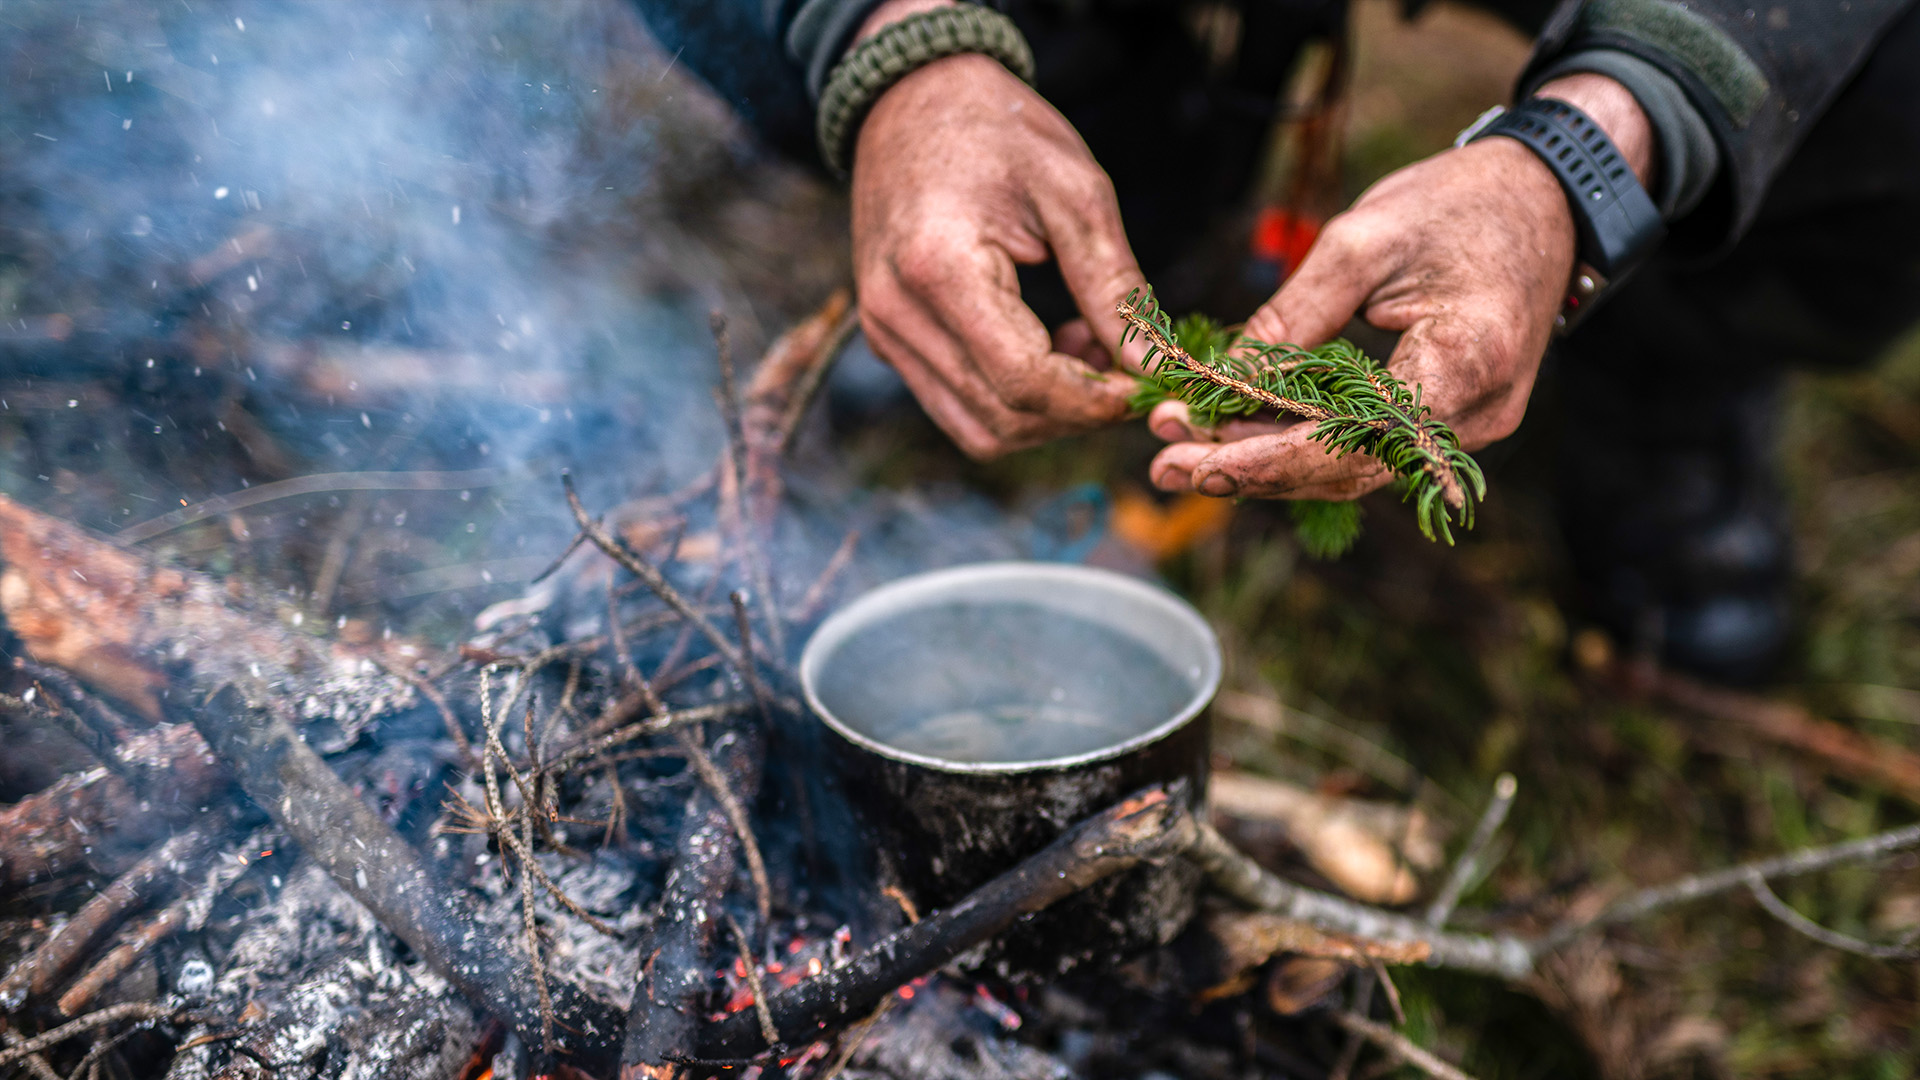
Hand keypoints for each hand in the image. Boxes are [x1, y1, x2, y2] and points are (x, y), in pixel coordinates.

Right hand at [850, 2, 1145, 458]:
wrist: (913, 100)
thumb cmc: (998, 130)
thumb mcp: (1075, 192)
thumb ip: (1115, 288)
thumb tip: (1156, 369)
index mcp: (940, 269)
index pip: (1022, 382)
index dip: (1092, 402)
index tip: (1143, 384)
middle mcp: (897, 314)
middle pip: (1001, 418)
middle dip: (1076, 413)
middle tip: (1127, 368)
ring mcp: (884, 333)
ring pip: (978, 429)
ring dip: (1046, 415)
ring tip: (1088, 351)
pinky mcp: (887, 340)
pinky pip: (957, 405)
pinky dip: (1013, 400)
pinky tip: (1050, 348)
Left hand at [1147, 74, 1655, 499]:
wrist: (1544, 196)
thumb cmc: (1460, 204)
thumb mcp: (1362, 241)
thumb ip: (1294, 318)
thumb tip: (1223, 381)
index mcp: (1463, 364)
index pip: (1353, 442)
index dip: (1268, 461)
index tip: (1195, 459)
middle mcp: (1474, 415)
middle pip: (1347, 471)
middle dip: (1251, 470)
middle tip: (1164, 465)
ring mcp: (1466, 424)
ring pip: (1352, 467)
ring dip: (1268, 462)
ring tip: (1181, 452)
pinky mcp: (1449, 418)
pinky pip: (1366, 446)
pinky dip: (1301, 443)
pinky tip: (1236, 436)